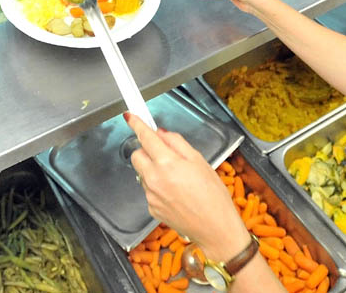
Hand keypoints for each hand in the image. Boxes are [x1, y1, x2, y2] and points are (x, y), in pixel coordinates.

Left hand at [125, 113, 249, 257]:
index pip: (146, 138)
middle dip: (147, 150)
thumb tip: (162, 134)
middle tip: (165, 154)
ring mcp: (151, 196)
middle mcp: (154, 179)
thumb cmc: (213, 194)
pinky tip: (176, 193)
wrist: (214, 228)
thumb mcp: (200, 161)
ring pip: (143, 173)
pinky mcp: (151, 209)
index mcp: (167, 163)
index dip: (137, 125)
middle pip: (137, 156)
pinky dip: (158, 187)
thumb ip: (178, 143)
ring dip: (153, 169)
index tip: (130, 117)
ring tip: (178, 179)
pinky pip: (149, 190)